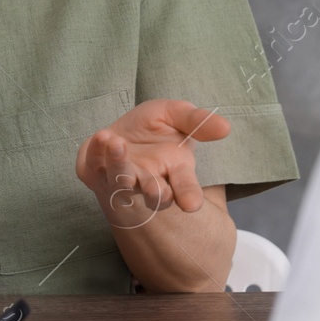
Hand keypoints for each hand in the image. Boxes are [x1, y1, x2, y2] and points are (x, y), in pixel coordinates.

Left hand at [76, 100, 229, 216]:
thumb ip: (197, 121)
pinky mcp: (95, 170)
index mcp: (175, 172)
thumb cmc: (154, 127)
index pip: (185, 187)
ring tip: (118, 144)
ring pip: (122, 180)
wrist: (120, 133)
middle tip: (153, 185)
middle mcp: (149, 180)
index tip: (191, 205)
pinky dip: (97, 149)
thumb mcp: (177, 115)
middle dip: (154, 191)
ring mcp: (120, 178)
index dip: (189, 194)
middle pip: (155, 194)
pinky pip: (94, 162)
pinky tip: (102, 136)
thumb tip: (225, 127)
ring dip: (120, 166)